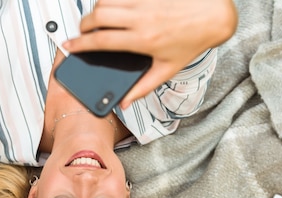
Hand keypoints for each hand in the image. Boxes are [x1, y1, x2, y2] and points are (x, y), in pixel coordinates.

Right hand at [64, 0, 237, 107]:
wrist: (213, 16)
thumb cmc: (191, 43)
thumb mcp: (167, 70)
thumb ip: (142, 88)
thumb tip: (125, 103)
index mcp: (143, 40)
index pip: (101, 41)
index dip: (80, 44)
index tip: (68, 46)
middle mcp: (141, 18)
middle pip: (97, 16)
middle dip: (83, 25)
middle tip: (83, 32)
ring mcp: (144, 1)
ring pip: (105, 0)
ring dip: (96, 10)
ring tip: (97, 20)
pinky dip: (110, 0)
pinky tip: (112, 8)